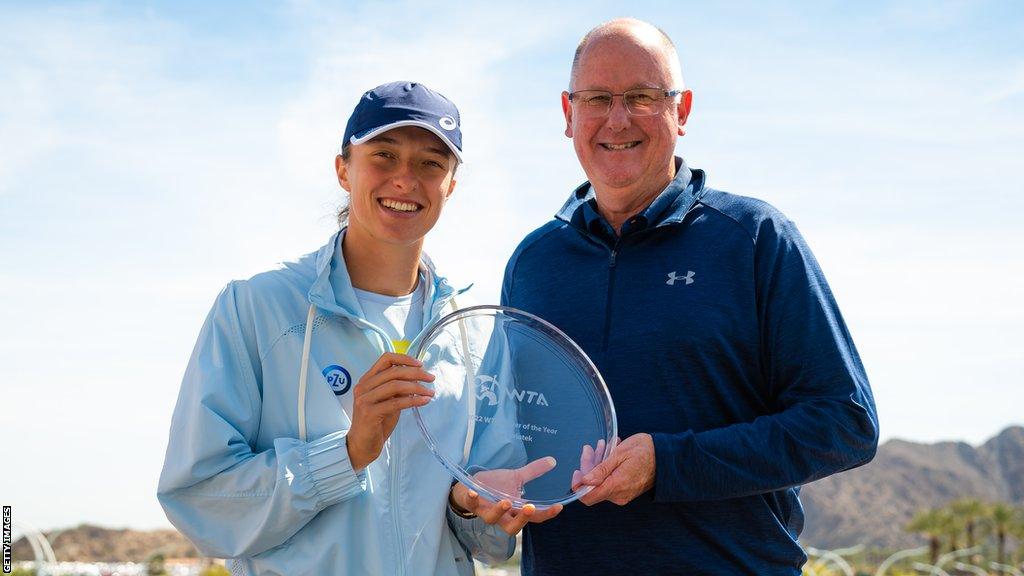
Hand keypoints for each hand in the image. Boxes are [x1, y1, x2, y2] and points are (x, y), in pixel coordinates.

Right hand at [346, 353, 434, 471]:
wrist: (362, 446)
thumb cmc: (376, 423)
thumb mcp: (388, 401)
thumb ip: (397, 389)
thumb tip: (418, 378)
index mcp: (367, 380)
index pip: (386, 359)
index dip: (404, 359)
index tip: (420, 364)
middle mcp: (364, 387)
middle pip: (394, 372)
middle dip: (416, 373)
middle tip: (431, 378)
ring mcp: (364, 399)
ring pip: (396, 386)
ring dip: (417, 387)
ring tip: (430, 392)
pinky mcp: (369, 413)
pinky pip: (396, 403)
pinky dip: (413, 400)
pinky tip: (424, 401)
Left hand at [450, 457, 562, 534]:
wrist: (471, 486)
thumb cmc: (496, 485)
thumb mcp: (516, 477)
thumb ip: (533, 471)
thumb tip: (552, 461)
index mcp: (515, 510)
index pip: (534, 516)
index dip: (546, 513)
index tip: (558, 506)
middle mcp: (502, 515)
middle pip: (513, 527)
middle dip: (522, 519)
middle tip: (530, 508)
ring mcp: (487, 511)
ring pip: (493, 519)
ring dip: (500, 511)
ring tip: (506, 502)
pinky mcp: (473, 504)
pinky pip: (472, 505)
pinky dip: (473, 499)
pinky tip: (474, 492)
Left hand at [577, 433, 654, 505]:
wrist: (665, 456)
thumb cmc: (644, 450)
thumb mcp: (619, 453)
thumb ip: (601, 469)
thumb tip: (584, 481)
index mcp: (617, 485)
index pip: (588, 496)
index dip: (578, 485)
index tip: (577, 470)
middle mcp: (619, 495)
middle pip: (593, 487)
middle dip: (588, 467)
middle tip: (590, 448)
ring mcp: (622, 494)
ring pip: (600, 483)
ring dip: (596, 465)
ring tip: (600, 447)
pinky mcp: (625, 491)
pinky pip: (609, 483)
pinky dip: (605, 469)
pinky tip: (607, 454)